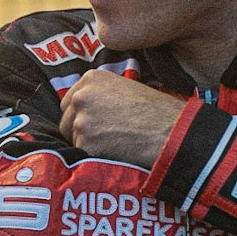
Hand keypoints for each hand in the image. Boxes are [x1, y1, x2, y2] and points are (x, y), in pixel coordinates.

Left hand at [58, 69, 188, 169]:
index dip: (81, 113)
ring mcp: (81, 120)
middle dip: (80, 129)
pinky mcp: (86, 143)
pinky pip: (82, 154)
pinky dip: (94, 156)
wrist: (170, 130)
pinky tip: (113, 153)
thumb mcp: (125, 87)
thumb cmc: (156, 110)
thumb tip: (87, 107)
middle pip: (66, 119)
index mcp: (90, 79)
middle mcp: (81, 96)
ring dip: (87, 144)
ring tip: (112, 144)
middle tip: (102, 137)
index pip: (70, 100)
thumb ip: (101, 93)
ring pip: (73, 138)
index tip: (95, 122)